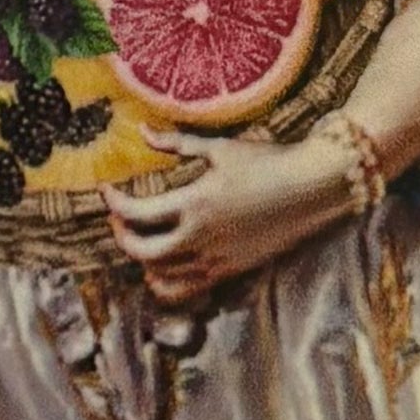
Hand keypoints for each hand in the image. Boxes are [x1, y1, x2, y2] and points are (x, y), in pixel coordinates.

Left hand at [106, 122, 355, 293]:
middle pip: (142, 251)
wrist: (312, 188)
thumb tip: (142, 130)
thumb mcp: (220, 147)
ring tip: (140, 240)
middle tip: (118, 219)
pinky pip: (189, 289)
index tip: (107, 190)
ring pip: (162, 276)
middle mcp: (201, 237)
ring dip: (142, 260)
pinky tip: (165, 266)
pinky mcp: (232, 270)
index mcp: (194, 203)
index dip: (114, 203)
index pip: (136, 213)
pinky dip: (168, 283)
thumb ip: (177, 142)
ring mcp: (216, 259)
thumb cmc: (267, 162)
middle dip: (121, 235)